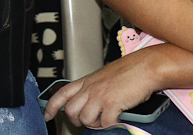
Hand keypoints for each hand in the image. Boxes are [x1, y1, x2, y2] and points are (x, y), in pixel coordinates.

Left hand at [43, 48, 162, 128]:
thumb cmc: (129, 71)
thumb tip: (90, 104)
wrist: (145, 67)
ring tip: (104, 121)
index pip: (62, 94)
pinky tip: (116, 121)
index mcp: (86, 81)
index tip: (47, 115)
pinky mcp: (112, 104)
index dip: (51, 106)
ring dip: (94, 124)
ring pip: (85, 119)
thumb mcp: (103, 77)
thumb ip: (93, 89)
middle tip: (89, 122)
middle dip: (77, 121)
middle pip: (71, 111)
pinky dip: (110, 125)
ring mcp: (99, 96)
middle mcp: (90, 88)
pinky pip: (105, 123)